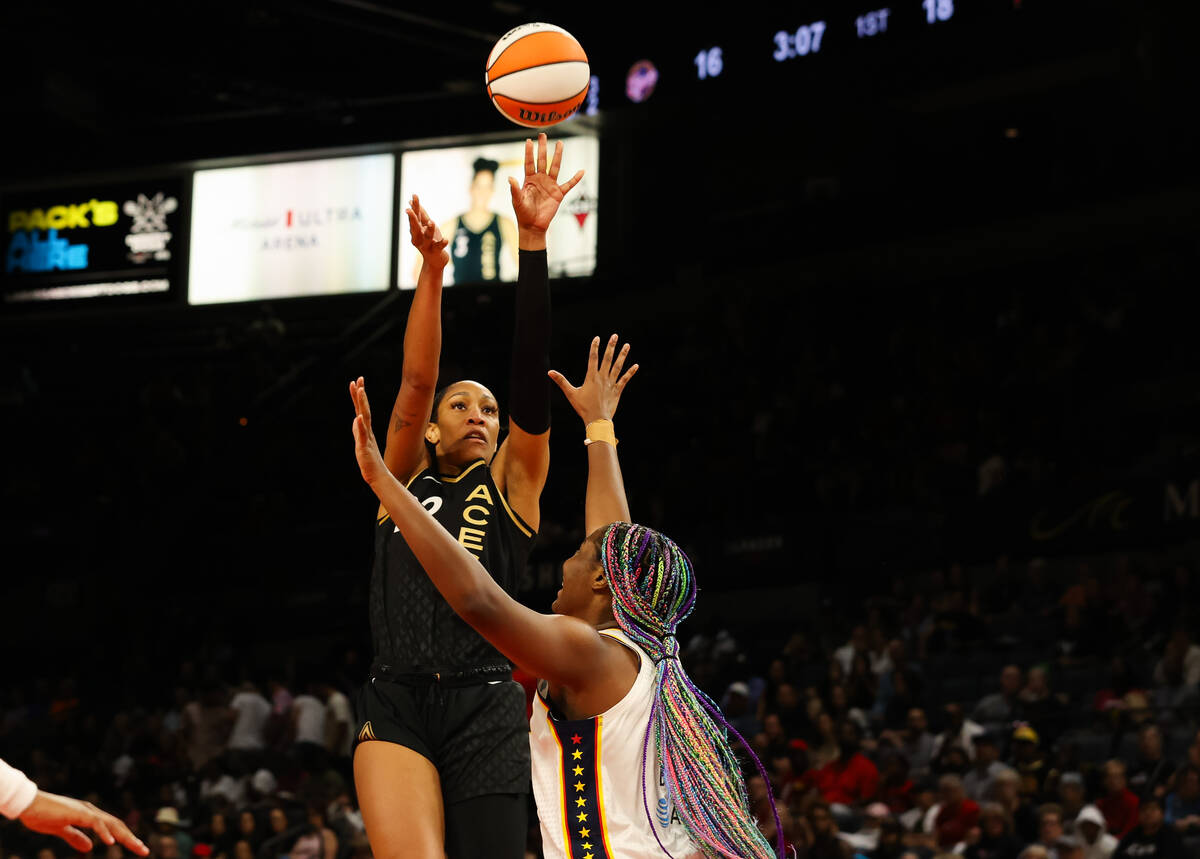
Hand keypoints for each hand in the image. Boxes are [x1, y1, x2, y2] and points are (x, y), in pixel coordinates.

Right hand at [18, 791, 148, 854]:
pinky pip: (95, 823)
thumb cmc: (43, 815)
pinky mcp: (78, 813)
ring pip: (111, 824)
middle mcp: (92, 811)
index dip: (125, 837)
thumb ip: (75, 837)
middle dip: (131, 838)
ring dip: (125, 836)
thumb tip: (89, 848)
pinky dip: (104, 832)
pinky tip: (111, 842)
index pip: (113, 827)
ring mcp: (86, 811)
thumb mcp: (62, 830)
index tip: (136, 847)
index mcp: (89, 815)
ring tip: (136, 847)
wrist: (28, 805)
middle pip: (117, 825)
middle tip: (144, 851)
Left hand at [349, 377, 387, 486]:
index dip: (359, 396)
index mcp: (366, 430)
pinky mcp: (365, 448)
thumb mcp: (361, 443)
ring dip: (362, 404)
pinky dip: (361, 426)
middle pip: (364, 409)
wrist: (378, 477)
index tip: (357, 382)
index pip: (362, 409)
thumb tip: (356, 420)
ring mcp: (367, 439)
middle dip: (361, 394)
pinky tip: (358, 417)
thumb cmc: (370, 462)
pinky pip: (363, 435)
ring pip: (364, 418)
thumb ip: (359, 431)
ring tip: (360, 391)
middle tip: (359, 379)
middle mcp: (367, 431)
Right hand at [406, 194, 448, 267]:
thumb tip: (413, 201)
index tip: (413, 196)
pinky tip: (446, 239)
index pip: (416, 216)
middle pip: (415, 226)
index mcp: (417, 230)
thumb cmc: (430, 242)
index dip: (415, 206)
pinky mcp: (435, 251)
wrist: (435, 261)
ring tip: (432, 222)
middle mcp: (419, 237)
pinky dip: (442, 243)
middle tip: (409, 210)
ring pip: (427, 236)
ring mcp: (427, 245)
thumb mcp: (426, 227)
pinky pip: (438, 247)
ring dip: (429, 230)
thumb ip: (421, 215)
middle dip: (412, 218)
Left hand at [509, 133, 583, 236]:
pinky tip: (582, 171)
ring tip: (560, 144)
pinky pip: (569, 185)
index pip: (529, 162)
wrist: (533, 226)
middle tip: (543, 135)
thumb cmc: (523, 213)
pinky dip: (575, 179)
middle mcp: (540, 179)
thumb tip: (510, 178)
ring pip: (555, 167)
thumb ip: (515, 189)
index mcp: (529, 180)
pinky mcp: (558, 194)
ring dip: (558, 156)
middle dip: (542, 148)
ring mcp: (550, 185)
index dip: (529, 152)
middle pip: (542, 160)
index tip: (529, 141)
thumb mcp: (517, 201)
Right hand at [548, 334, 637, 424]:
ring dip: (622, 355)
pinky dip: (630, 372)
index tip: (597, 338)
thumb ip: (561, 381)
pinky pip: (625, 379)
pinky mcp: (617, 390)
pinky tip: (636, 365)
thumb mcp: (571, 393)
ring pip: (618, 366)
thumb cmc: (583, 407)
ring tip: (627, 345)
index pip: (593, 358)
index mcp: (591, 377)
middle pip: (607, 359)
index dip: (594, 347)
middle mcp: (602, 378)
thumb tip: (549, 372)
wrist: (597, 419)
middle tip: (615, 336)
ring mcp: (611, 384)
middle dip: (611, 346)